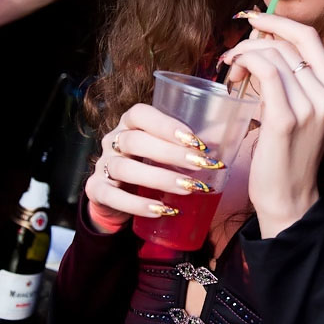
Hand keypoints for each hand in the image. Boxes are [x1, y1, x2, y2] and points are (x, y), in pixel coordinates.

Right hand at [85, 104, 223, 232]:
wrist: (116, 195)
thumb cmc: (149, 164)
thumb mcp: (165, 150)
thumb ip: (186, 144)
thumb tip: (228, 141)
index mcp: (130, 123)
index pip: (140, 113)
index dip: (166, 124)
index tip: (196, 140)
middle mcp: (113, 139)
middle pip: (135, 141)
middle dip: (170, 153)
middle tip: (200, 165)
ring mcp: (102, 164)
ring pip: (125, 168)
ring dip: (160, 178)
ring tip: (188, 188)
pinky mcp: (95, 190)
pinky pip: (113, 195)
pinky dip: (138, 204)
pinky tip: (162, 209)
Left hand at [222, 13, 323, 237]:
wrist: (289, 198)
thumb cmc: (286, 152)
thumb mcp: (298, 108)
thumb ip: (287, 76)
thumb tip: (260, 39)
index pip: (309, 36)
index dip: (279, 21)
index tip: (253, 19)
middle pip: (287, 42)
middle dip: (252, 41)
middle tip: (231, 58)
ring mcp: (311, 106)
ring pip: (273, 54)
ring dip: (243, 55)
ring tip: (230, 73)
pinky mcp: (286, 119)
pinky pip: (266, 72)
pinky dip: (246, 63)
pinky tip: (233, 75)